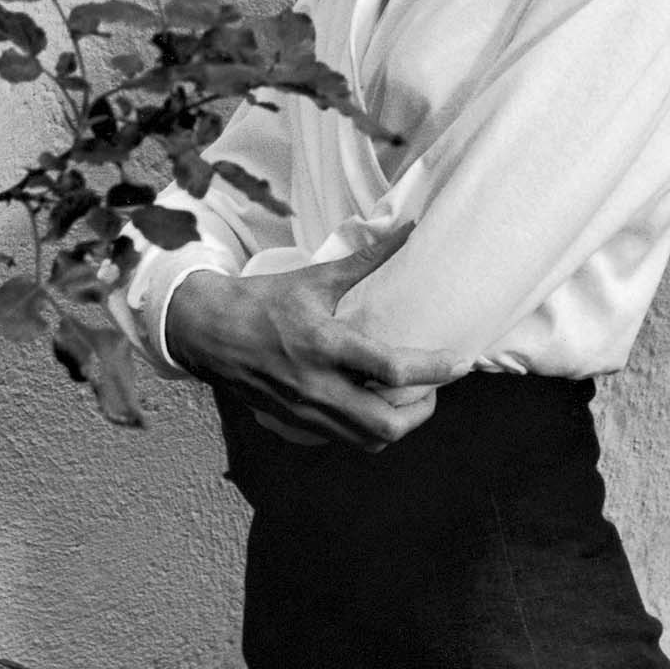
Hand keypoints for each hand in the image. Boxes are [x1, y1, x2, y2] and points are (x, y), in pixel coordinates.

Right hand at [164, 230, 464, 450]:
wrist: (208, 332)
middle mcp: (317, 386)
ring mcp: (305, 412)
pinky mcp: (296, 425)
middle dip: (422, 411)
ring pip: (369, 440)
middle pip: (387, 425)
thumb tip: (408, 228)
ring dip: (399, 423)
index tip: (461, 362)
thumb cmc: (263, 300)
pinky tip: (373, 404)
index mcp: (324, 345)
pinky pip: (345, 440)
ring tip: (410, 398)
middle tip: (434, 388)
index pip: (392, 369)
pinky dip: (369, 429)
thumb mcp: (315, 277)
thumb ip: (366, 258)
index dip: (435, 369)